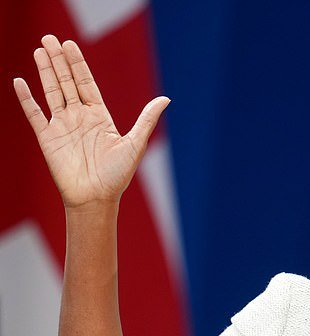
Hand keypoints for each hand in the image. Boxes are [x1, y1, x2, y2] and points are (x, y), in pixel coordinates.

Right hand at [13, 34, 169, 208]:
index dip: (78, 64)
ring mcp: (63, 126)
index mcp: (100, 116)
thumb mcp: (135, 144)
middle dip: (59, 60)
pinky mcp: (47, 138)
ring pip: (52, 92)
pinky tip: (20, 82)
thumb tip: (166, 99)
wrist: (96, 198)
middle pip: (67, 82)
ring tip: (40, 49)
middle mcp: (80, 117)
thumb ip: (146, 119)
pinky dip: (27, 99)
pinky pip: (34, 114)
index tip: (70, 45)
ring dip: (45, 71)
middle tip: (50, 38)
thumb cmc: (117, 175)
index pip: (86, 83)